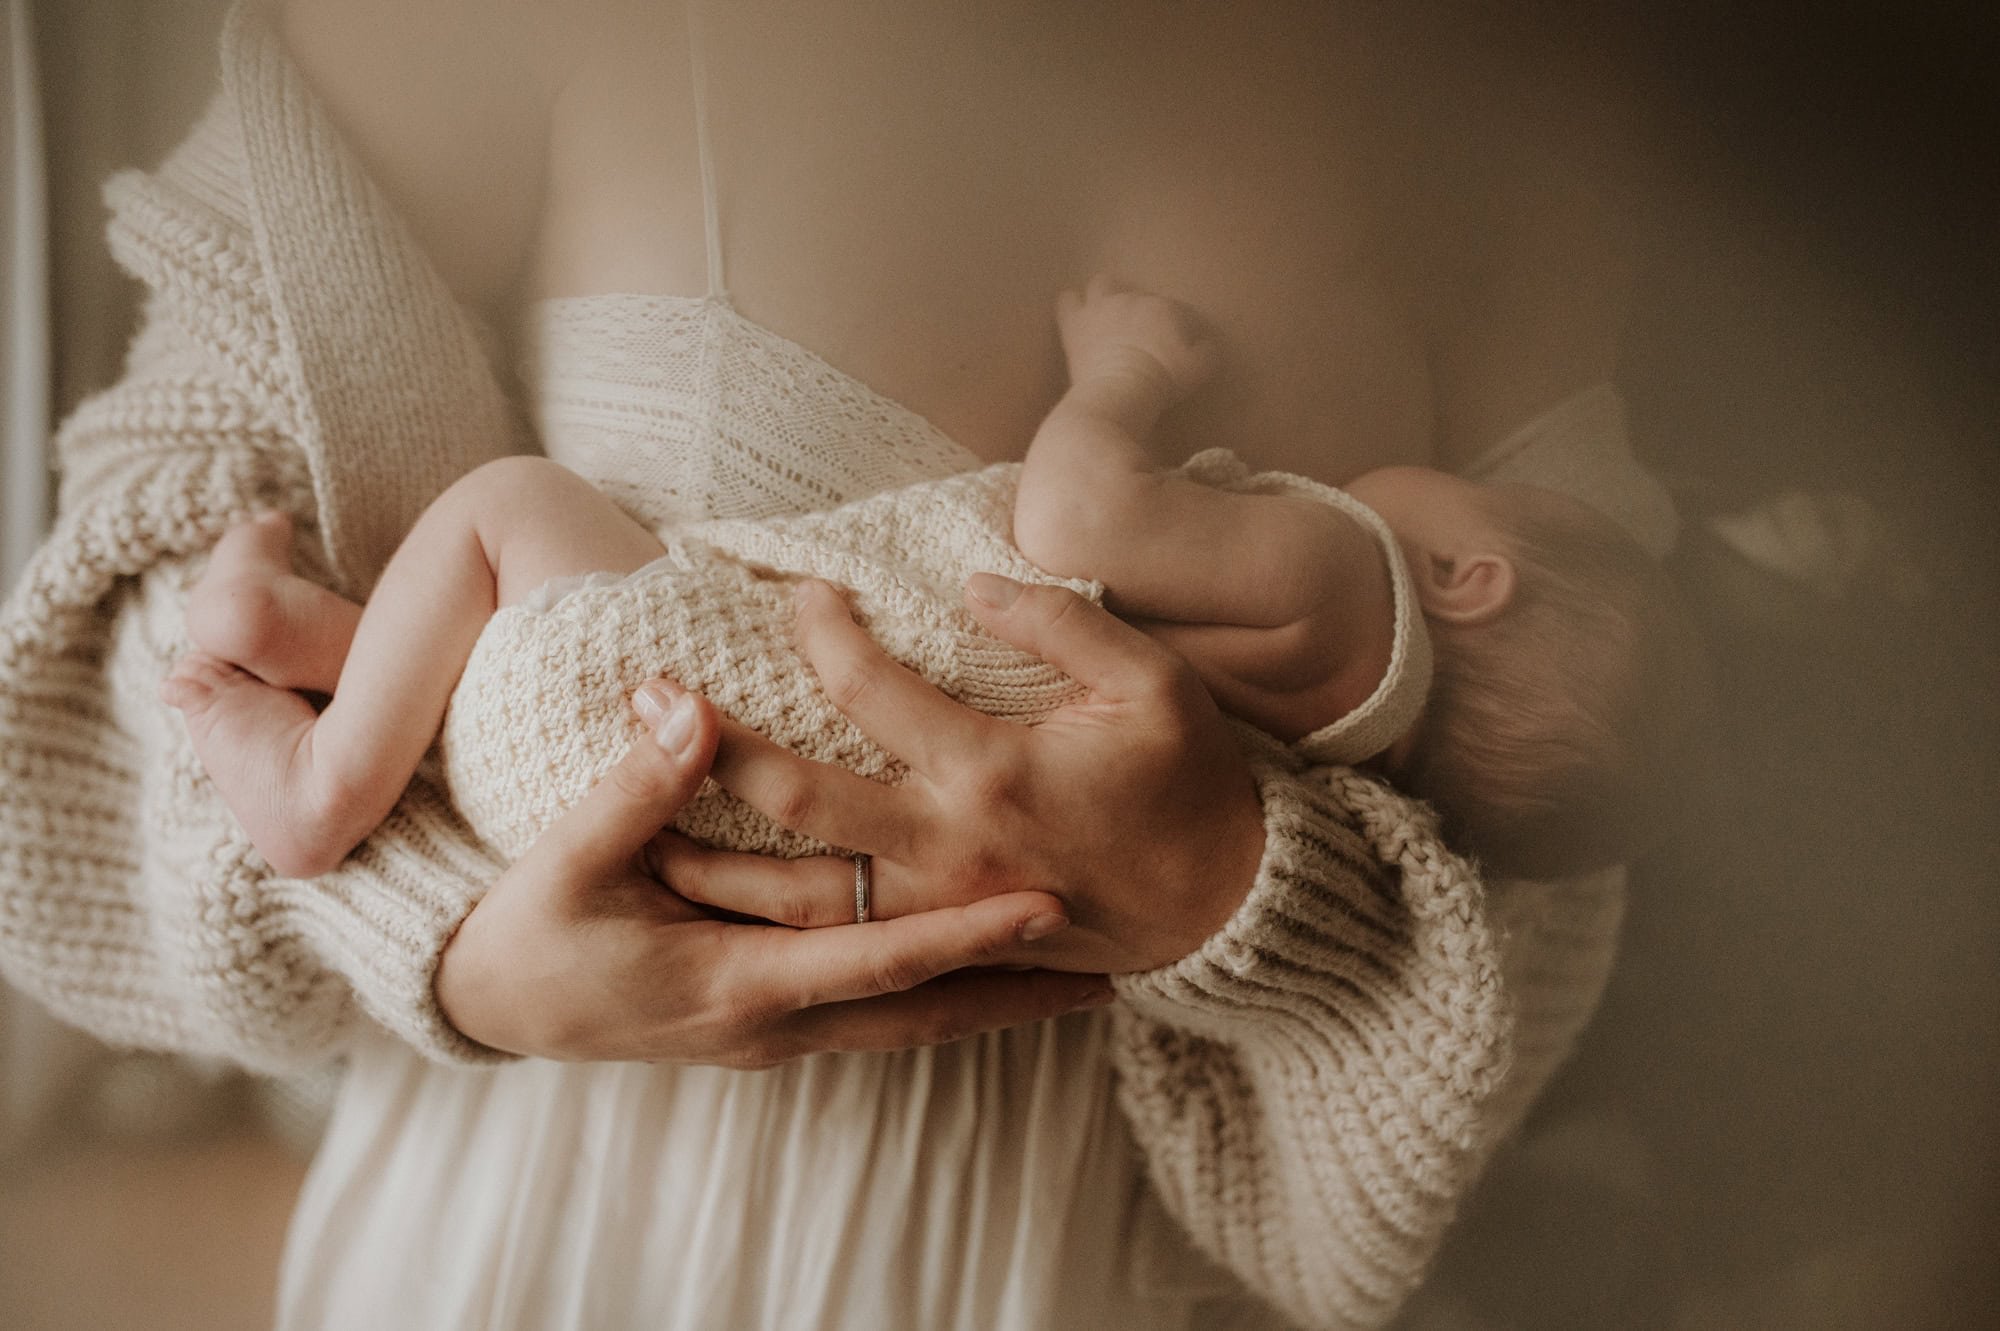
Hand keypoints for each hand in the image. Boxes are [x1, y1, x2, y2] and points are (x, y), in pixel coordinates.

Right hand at [434, 679, 1114, 1062]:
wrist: (492, 1005)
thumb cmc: (531, 932)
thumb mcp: (568, 856)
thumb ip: (637, 785)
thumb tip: (686, 705)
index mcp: (739, 984)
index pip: (879, 961)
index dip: (963, 935)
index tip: (1045, 907)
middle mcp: (775, 1024)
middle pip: (921, 1012)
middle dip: (1014, 992)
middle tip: (1113, 965)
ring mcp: (776, 1035)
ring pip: (910, 1024)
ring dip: (991, 1001)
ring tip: (1080, 977)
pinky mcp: (772, 1025)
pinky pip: (878, 1016)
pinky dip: (939, 995)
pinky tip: (984, 972)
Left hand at [659, 577, 1268, 974]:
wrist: (1226, 910)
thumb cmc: (1194, 785)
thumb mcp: (1155, 683)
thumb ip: (1063, 621)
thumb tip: (972, 581)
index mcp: (992, 770)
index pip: (870, 689)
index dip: (822, 628)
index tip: (801, 592)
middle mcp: (948, 846)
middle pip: (798, 802)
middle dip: (714, 750)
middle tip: (644, 698)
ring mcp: (939, 908)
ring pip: (797, 897)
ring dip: (715, 862)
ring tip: (639, 824)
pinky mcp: (944, 945)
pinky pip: (836, 943)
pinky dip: (770, 923)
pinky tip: (719, 895)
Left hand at [1056, 274, 1221, 401]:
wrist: (1120, 390)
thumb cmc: (1163, 380)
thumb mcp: (1201, 369)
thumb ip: (1208, 350)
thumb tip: (1205, 343)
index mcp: (1165, 308)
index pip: (1177, 310)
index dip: (1178, 327)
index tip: (1177, 345)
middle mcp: (1132, 299)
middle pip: (1139, 296)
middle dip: (1141, 310)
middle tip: (1140, 334)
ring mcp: (1101, 307)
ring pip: (1102, 284)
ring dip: (1105, 295)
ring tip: (1106, 312)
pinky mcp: (1075, 323)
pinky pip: (1067, 301)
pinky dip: (1072, 306)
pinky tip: (1075, 315)